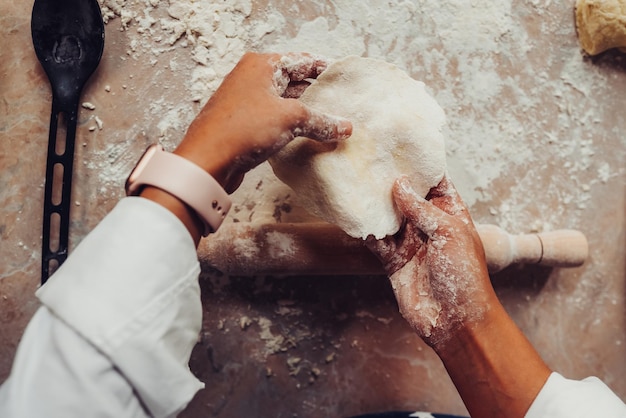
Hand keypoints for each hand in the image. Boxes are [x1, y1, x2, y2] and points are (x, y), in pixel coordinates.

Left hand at [174, 52, 351, 192]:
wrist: (207, 161)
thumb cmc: (244, 128)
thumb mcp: (290, 119)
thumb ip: (320, 121)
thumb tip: (344, 127)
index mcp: (261, 65)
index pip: (301, 61)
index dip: (323, 69)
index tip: (343, 78)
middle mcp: (251, 78)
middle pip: (293, 81)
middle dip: (316, 94)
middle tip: (340, 105)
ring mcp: (245, 101)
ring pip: (283, 102)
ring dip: (304, 113)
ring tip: (329, 123)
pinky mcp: (243, 123)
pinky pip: (274, 119)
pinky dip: (290, 126)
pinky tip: (306, 137)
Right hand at [366, 175, 496, 348]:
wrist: (454, 320)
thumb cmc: (464, 274)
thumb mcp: (448, 232)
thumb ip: (420, 208)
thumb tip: (399, 183)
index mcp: (449, 213)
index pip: (435, 181)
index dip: (421, 164)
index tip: (402, 144)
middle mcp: (428, 224)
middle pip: (407, 195)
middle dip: (392, 179)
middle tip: (371, 158)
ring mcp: (410, 242)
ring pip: (389, 216)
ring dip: (375, 203)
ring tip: (357, 181)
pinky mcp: (393, 260)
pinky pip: (377, 239)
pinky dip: (366, 229)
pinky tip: (354, 215)